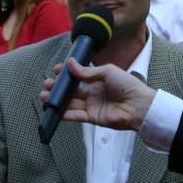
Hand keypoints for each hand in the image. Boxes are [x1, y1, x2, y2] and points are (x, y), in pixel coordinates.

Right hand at [40, 59, 154, 132]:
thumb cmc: (127, 85)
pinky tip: (53, 109)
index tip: (56, 70)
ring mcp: (92, 106)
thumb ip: (88, 71)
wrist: (139, 105)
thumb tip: (70, 64)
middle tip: (47, 84)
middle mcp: (94, 93)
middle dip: (58, 87)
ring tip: (44, 95)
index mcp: (99, 80)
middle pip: (72, 91)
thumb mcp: (107, 72)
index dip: (67, 74)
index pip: (79, 77)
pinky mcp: (92, 118)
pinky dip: (64, 113)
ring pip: (70, 103)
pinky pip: (75, 116)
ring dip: (57, 100)